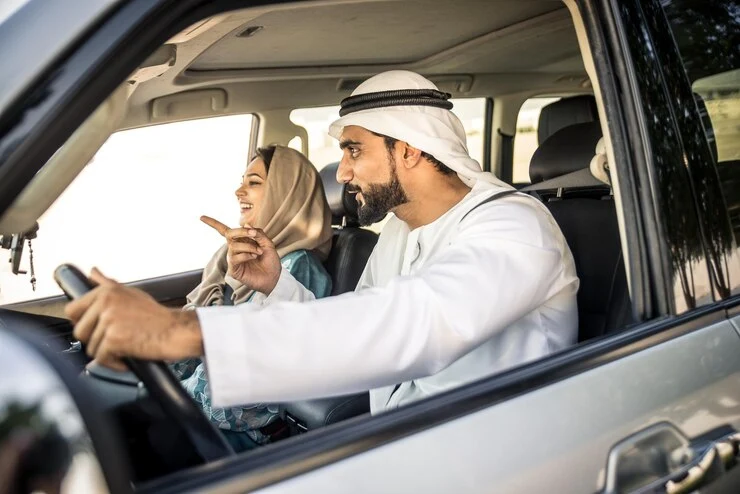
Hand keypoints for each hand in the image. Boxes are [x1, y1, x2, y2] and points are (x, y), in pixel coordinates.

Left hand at [65, 269, 202, 369]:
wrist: (178, 331)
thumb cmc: (158, 316)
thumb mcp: (132, 293)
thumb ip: (107, 284)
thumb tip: (92, 272)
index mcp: (106, 291)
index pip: (72, 310)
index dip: (83, 323)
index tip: (97, 329)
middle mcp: (105, 303)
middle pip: (79, 332)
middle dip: (95, 341)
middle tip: (115, 340)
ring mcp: (109, 321)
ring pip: (90, 348)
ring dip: (107, 354)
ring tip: (126, 347)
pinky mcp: (113, 339)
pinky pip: (101, 359)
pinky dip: (114, 364)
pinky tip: (127, 358)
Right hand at [200, 216, 281, 294]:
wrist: (274, 277)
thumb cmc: (270, 261)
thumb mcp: (267, 244)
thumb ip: (258, 233)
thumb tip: (246, 224)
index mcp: (241, 241)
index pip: (224, 231)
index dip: (213, 223)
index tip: (201, 217)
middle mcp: (235, 249)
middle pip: (228, 234)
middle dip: (240, 231)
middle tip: (253, 234)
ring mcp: (233, 259)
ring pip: (233, 246)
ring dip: (248, 246)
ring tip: (258, 251)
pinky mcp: (234, 270)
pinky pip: (235, 258)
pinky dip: (246, 255)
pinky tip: (254, 257)